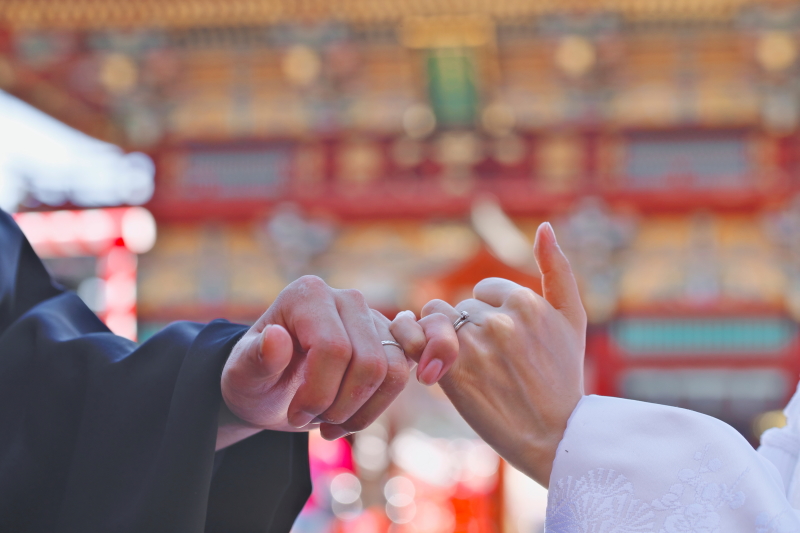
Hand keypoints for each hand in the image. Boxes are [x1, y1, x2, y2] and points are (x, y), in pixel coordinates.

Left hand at [217, 276, 458, 448]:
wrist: (272, 389)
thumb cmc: (255, 379)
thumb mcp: (241, 377)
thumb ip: (255, 359)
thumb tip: (276, 338)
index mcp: (308, 295)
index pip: (333, 348)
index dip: (319, 393)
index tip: (295, 415)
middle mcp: (346, 298)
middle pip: (368, 362)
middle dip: (341, 405)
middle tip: (313, 421)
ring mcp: (373, 318)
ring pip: (394, 370)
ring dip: (363, 411)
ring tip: (332, 424)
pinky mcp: (390, 340)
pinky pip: (405, 372)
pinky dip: (381, 404)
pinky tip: (354, 416)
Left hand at [395, 222, 585, 485]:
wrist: (555, 435)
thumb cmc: (563, 377)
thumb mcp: (572, 319)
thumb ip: (558, 269)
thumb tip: (543, 226)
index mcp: (524, 301)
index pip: (484, 290)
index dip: (490, 316)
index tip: (503, 343)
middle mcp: (498, 318)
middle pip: (459, 307)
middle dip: (467, 330)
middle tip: (488, 362)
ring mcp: (474, 344)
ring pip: (436, 319)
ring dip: (443, 339)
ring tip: (463, 366)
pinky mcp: (452, 369)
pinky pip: (417, 338)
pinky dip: (417, 346)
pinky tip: (431, 365)